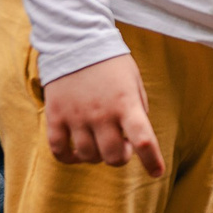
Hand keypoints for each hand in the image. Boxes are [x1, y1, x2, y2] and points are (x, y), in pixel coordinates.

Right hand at [42, 54, 161, 172]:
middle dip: (122, 158)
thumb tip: (134, 138)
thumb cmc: (111, 63)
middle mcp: (102, 114)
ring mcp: (77, 116)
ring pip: (88, 156)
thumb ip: (137, 110)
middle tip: (122, 147)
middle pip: (114, 157)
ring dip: (97, 157)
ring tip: (99, 144)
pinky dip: (69, 158)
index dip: (152, 161)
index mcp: (126, 104)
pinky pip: (59, 150)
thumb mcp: (134, 82)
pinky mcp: (56, 116)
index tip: (156, 172)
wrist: (76, 39)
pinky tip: (76, 153)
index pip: (143, 141)